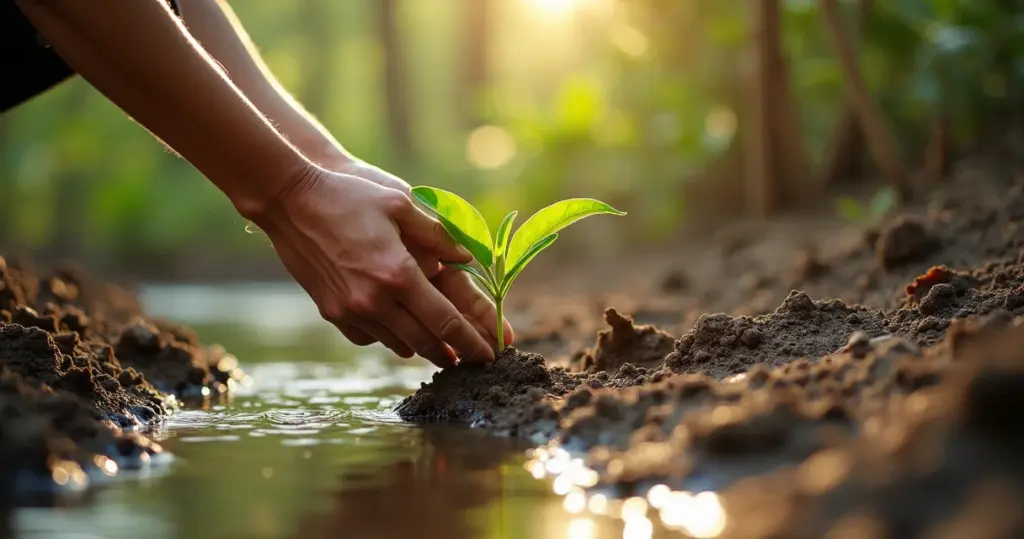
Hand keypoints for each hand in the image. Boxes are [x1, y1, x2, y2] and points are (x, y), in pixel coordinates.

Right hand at [329, 157, 514, 348]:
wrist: (290, 201)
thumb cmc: (350, 196)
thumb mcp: (401, 204)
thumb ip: (439, 235)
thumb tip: (469, 258)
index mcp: (399, 274)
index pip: (447, 322)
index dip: (473, 342)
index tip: (490, 354)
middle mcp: (375, 300)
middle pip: (426, 342)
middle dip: (452, 353)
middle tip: (469, 357)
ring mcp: (351, 311)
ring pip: (398, 344)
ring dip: (422, 346)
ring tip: (439, 345)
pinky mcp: (332, 313)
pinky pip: (370, 338)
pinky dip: (389, 336)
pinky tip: (398, 326)